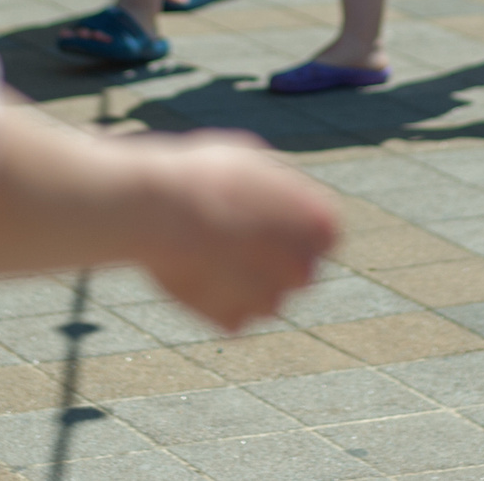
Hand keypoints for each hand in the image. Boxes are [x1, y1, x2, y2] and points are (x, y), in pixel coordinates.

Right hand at [132, 133, 338, 331]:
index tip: (274, 221)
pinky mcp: (234, 322)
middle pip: (299, 271)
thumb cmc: (203, 175)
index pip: (324, 235)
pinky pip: (231, 311)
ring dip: (246, 280)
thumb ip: (276, 188)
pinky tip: (195, 268)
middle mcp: (304, 269)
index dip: (298, 228)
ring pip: (266, 296)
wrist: (158, 210)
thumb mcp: (251, 162)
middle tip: (239, 237)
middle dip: (275, 260)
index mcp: (319, 224)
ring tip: (210, 250)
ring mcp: (270, 301)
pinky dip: (216, 297)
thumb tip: (279, 197)